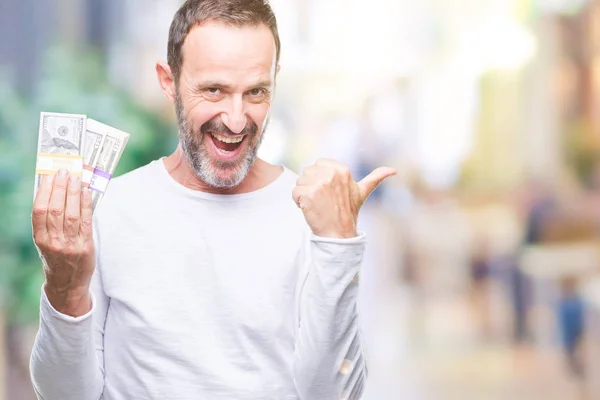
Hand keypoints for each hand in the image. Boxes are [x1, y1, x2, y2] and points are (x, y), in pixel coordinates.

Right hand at [32, 169, 94, 316]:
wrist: (67, 284)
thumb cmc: (56, 258)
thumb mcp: (46, 241)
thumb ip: (48, 221)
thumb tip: (54, 191)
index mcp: (40, 239)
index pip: (39, 211)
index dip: (44, 191)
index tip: (49, 176)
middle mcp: (53, 242)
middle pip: (55, 209)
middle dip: (60, 188)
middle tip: (64, 171)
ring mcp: (70, 244)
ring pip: (71, 213)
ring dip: (74, 192)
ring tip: (76, 177)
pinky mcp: (85, 246)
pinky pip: (86, 221)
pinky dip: (86, 204)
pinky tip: (86, 192)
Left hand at [292, 159, 395, 238]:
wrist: (339, 234)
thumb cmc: (349, 213)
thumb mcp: (363, 192)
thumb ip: (376, 178)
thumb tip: (393, 170)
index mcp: (341, 169)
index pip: (318, 164)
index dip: (319, 178)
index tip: (328, 192)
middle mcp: (330, 174)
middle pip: (307, 172)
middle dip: (310, 185)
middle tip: (322, 200)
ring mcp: (319, 183)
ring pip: (300, 182)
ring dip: (303, 194)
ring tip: (317, 205)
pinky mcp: (308, 194)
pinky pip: (294, 192)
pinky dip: (298, 202)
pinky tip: (309, 209)